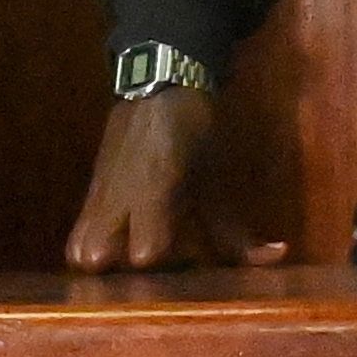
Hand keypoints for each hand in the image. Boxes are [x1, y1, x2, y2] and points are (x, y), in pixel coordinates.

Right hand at [65, 89, 286, 270]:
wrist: (157, 84)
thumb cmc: (192, 132)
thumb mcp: (215, 183)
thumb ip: (235, 230)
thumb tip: (279, 253)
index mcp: (154, 191)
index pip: (146, 255)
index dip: (169, 265)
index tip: (190, 261)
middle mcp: (117, 198)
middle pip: (97, 260)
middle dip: (127, 272)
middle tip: (159, 262)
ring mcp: (96, 197)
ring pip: (78, 253)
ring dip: (105, 263)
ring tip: (135, 258)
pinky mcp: (87, 195)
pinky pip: (77, 235)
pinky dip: (93, 247)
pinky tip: (122, 244)